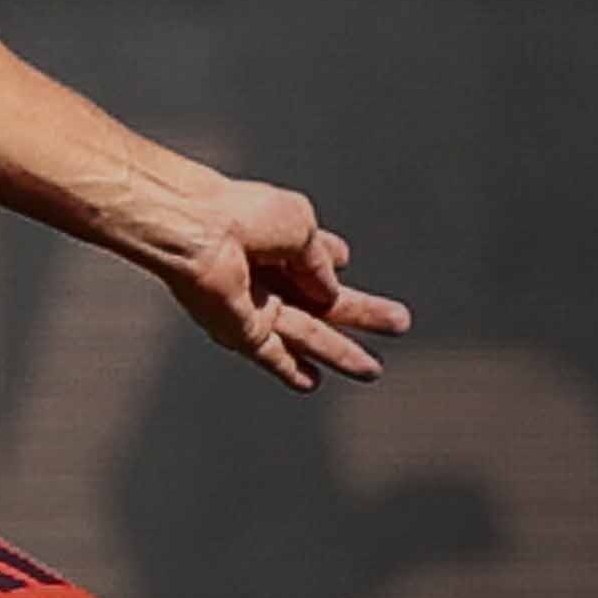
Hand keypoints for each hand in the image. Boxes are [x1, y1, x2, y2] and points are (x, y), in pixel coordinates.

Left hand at [152, 174, 408, 392]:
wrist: (198, 232)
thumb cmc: (242, 214)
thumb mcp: (301, 225)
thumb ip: (320, 260)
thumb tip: (334, 287)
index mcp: (278, 237)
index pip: (311, 254)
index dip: (329, 259)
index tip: (343, 260)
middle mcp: (267, 272)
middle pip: (322, 302)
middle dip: (362, 314)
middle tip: (399, 323)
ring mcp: (255, 304)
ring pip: (307, 335)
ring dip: (341, 352)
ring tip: (373, 370)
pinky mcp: (243, 331)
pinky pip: (271, 355)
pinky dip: (289, 369)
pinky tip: (310, 382)